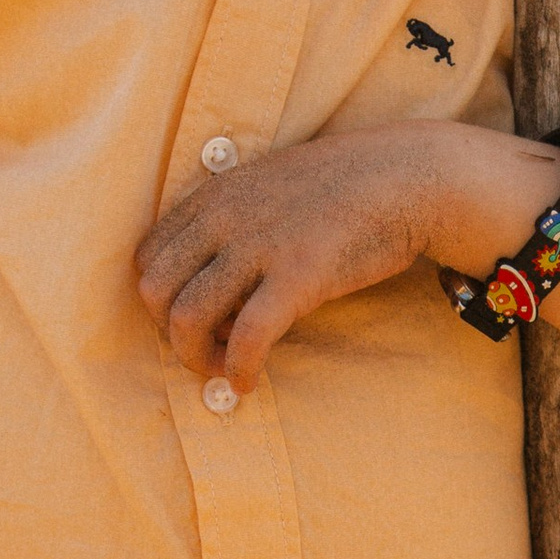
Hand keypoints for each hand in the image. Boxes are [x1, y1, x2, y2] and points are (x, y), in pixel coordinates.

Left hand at [137, 126, 555, 389]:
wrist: (411, 176)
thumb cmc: (348, 186)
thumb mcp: (272, 185)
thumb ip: (234, 220)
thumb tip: (215, 279)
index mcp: (215, 195)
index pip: (148, 256)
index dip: (162, 299)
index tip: (194, 319)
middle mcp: (226, 218)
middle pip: (156, 291)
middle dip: (171, 334)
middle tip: (205, 352)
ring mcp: (260, 246)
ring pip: (187, 319)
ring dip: (197, 359)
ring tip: (225, 370)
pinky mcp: (298, 277)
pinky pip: (247, 339)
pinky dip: (239, 371)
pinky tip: (250, 383)